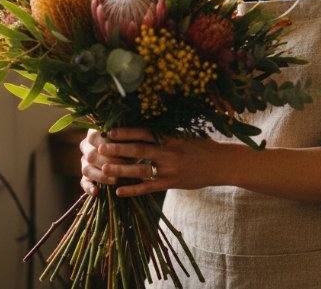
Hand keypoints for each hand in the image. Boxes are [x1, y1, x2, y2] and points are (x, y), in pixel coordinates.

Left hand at [79, 127, 226, 197]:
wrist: (220, 164)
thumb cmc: (200, 147)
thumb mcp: (183, 136)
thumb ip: (164, 134)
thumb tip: (142, 129)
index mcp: (170, 138)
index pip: (145, 133)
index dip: (126, 132)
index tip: (110, 131)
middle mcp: (168, 153)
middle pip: (139, 150)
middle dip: (118, 149)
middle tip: (100, 148)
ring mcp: (169, 169)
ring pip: (141, 170)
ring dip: (122, 170)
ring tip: (105, 169)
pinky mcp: (171, 183)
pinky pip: (149, 188)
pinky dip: (133, 190)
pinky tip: (119, 191)